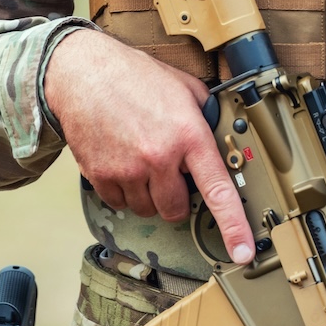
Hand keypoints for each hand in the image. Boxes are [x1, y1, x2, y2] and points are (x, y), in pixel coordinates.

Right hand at [43, 30, 253, 263]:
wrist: (83, 73)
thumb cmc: (133, 76)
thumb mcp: (185, 87)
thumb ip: (207, 115)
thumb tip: (222, 134)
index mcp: (188, 135)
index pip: (218, 190)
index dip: (234, 226)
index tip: (243, 252)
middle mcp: (159, 157)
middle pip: (176, 209)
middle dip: (176, 196)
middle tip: (168, 171)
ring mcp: (128, 169)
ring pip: (147, 210)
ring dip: (149, 194)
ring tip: (141, 160)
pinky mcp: (101, 175)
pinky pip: (119, 204)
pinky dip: (123, 191)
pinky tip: (122, 163)